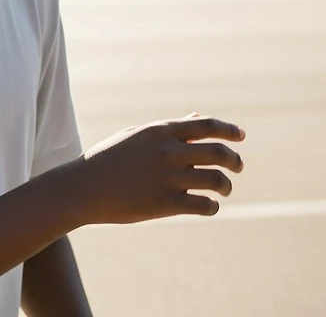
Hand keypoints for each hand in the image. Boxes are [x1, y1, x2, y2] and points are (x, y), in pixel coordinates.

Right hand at [72, 113, 244, 224]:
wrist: (85, 188)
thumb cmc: (110, 159)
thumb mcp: (137, 136)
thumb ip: (170, 129)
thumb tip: (197, 119)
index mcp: (160, 131)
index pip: (206, 126)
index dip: (228, 129)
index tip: (240, 135)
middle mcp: (168, 152)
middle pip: (218, 152)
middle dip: (234, 160)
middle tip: (238, 166)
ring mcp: (168, 178)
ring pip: (216, 180)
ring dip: (226, 185)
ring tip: (224, 188)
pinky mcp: (166, 204)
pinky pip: (204, 205)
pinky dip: (212, 206)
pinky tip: (208, 205)